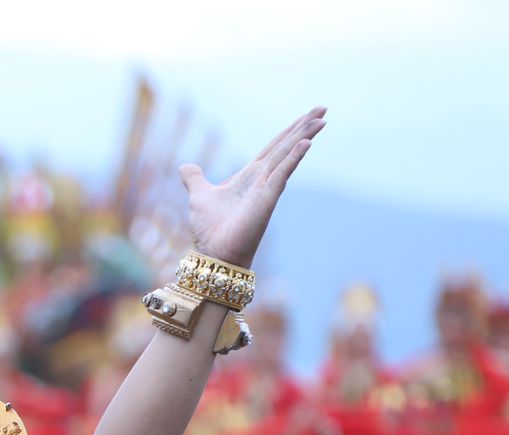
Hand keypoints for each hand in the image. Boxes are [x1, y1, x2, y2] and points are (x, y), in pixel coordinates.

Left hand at [181, 108, 327, 267]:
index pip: (273, 147)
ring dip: (304, 137)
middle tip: (323, 107)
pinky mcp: (266, 199)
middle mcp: (262, 179)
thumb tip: (186, 167)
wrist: (213, 254)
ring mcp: (266, 188)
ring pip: (288, 156)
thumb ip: (195, 179)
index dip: (289, 131)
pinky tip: (305, 144)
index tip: (307, 115)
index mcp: (249, 176)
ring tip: (321, 119)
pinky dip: (293, 159)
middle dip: (303, 127)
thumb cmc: (209, 229)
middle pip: (286, 146)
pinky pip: (282, 175)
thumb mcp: (199, 196)